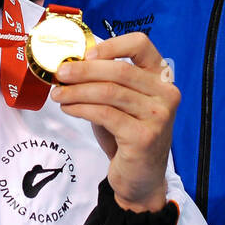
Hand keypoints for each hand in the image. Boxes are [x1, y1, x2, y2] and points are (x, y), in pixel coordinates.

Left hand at [49, 32, 177, 212]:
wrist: (141, 179)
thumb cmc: (128, 136)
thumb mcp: (121, 103)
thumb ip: (106, 82)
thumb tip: (71, 64)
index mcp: (161, 78)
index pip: (141, 44)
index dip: (111, 45)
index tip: (85, 54)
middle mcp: (165, 94)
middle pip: (119, 69)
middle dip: (83, 70)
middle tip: (60, 73)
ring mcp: (158, 116)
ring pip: (109, 92)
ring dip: (77, 91)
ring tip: (58, 94)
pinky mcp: (144, 136)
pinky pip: (104, 114)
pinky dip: (81, 108)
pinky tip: (69, 109)